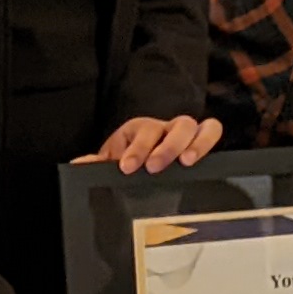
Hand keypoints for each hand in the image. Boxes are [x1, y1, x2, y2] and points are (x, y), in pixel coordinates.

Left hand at [82, 112, 223, 172]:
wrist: (143, 164)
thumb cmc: (129, 161)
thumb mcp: (112, 161)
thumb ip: (97, 163)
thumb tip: (80, 164)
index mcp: (141, 129)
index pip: (144, 131)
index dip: (137, 149)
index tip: (128, 167)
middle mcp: (165, 127)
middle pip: (172, 126)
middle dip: (165, 146)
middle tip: (154, 167)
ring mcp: (185, 133)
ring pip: (194, 126)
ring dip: (192, 144)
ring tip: (185, 162)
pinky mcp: (201, 140)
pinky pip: (212, 130)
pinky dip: (208, 141)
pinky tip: (200, 161)